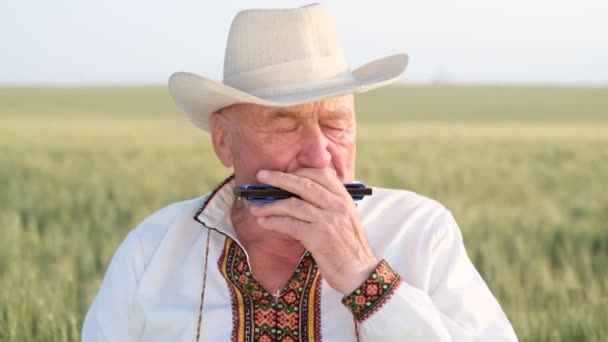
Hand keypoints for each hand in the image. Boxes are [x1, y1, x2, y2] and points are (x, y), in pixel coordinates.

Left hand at [250, 168, 378, 294]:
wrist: (360, 275)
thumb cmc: (350, 249)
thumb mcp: (346, 219)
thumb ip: (330, 205)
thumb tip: (300, 195)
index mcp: (345, 198)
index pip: (321, 174)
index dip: (299, 171)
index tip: (282, 172)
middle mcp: (338, 205)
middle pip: (303, 184)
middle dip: (279, 178)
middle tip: (262, 176)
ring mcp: (328, 220)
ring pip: (293, 204)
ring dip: (270, 205)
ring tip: (255, 207)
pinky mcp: (318, 237)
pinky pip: (289, 224)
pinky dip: (273, 222)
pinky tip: (263, 222)